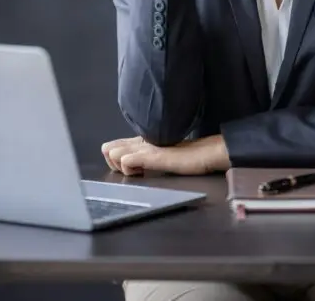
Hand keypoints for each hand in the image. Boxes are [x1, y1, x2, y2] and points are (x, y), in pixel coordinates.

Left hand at [101, 135, 230, 175]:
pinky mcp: (152, 156)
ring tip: (139, 172)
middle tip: (133, 171)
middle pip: (108, 148)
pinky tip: (143, 173)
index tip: (132, 169)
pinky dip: (130, 170)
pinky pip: (127, 160)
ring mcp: (145, 148)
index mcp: (142, 141)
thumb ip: (149, 157)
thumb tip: (138, 165)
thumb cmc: (189, 156)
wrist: (206, 153)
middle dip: (114, 163)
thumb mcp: (163, 156)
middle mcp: (140, 142)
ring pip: (113, 153)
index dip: (116, 160)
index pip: (112, 146)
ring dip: (121, 167)